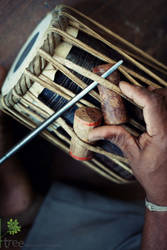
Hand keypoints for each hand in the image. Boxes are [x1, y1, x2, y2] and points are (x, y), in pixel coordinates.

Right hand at [89, 81, 166, 204]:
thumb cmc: (153, 175)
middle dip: (142, 90)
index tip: (122, 86)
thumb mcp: (133, 155)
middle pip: (161, 96)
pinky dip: (157, 101)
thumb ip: (117, 137)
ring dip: (151, 94)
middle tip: (126, 92)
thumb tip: (94, 132)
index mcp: (163, 134)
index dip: (136, 91)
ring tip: (135, 99)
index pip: (152, 103)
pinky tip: (146, 107)